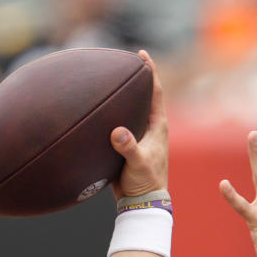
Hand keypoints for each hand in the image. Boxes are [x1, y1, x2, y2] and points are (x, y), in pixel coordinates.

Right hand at [110, 50, 168, 198]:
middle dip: (136, 78)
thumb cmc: (144, 182)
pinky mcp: (128, 145)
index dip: (150, 72)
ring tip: (109, 78)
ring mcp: (139, 135)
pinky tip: (98, 108)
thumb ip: (128, 147)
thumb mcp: (137, 163)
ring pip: (131, 109)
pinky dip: (112, 112)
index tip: (143, 55)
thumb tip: (117, 132)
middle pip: (144, 96)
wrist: (140, 201)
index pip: (156, 92)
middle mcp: (150, 127)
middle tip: (124, 60)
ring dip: (123, 95)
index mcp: (158, 126)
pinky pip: (120, 123)